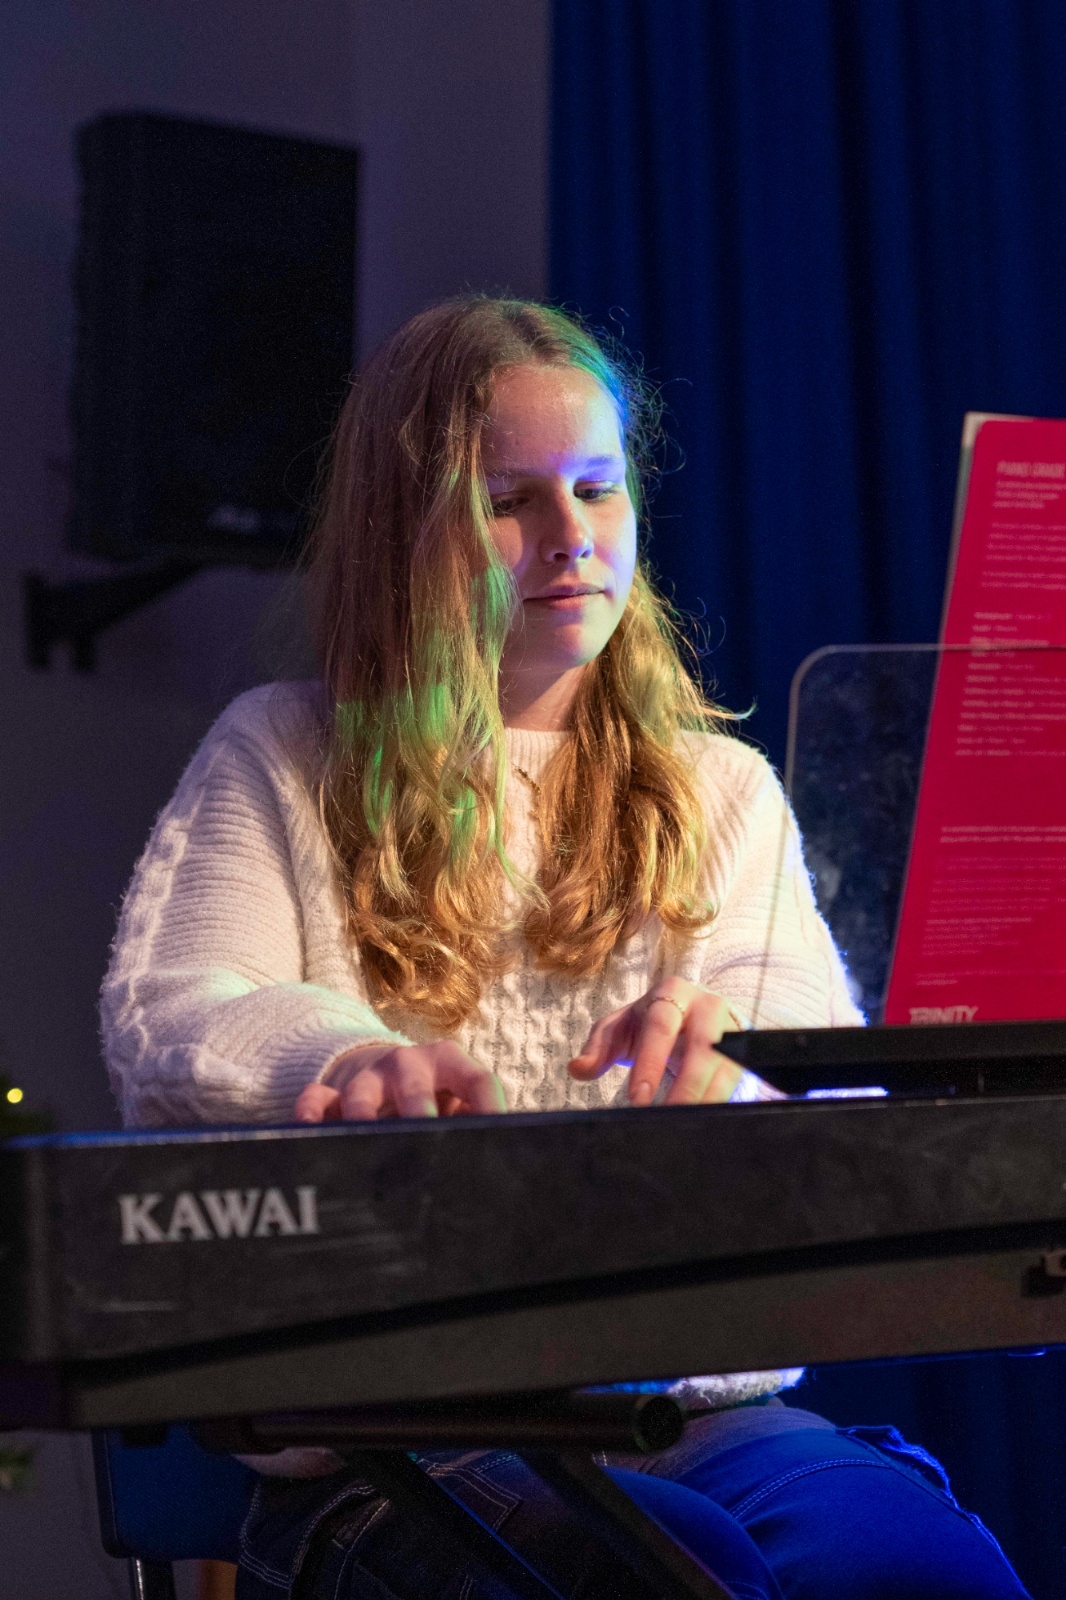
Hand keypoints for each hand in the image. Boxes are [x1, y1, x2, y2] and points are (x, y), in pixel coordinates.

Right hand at [294, 1040, 506, 1121]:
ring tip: (366, 1139)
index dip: (491, 1106)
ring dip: (362, 1115)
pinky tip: (310, 1128)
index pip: (478, 1080)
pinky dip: (310, 1111)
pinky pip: (318, 1098)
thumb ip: (478, 1118)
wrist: (390, 1073)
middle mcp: (409, 1064)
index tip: (498, 1135)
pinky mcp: (337, 1092)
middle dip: (419, 1111)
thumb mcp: (461, 1100)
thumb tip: (505, 1152)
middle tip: (426, 1137)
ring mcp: (370, 1076)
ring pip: (360, 1091)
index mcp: (450, 1063)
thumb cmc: (437, 1097)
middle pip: (415, 1085)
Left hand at [568, 979, 749, 1106]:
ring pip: (728, 1065)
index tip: (637, 1099)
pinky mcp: (747, 1052)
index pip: (660, 1027)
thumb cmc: (647, 1023)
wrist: (689, 1014)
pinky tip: (708, 1124)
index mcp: (671, 993)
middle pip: (703, 1046)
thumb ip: (598, 1048)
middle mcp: (707, 1005)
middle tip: (668, 1117)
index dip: (649, 1063)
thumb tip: (578, 1069)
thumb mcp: (618, 1029)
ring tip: (687, 1128)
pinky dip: (724, 1103)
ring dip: (709, 1099)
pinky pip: (742, 1080)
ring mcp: (733, 1028)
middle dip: (687, 1086)